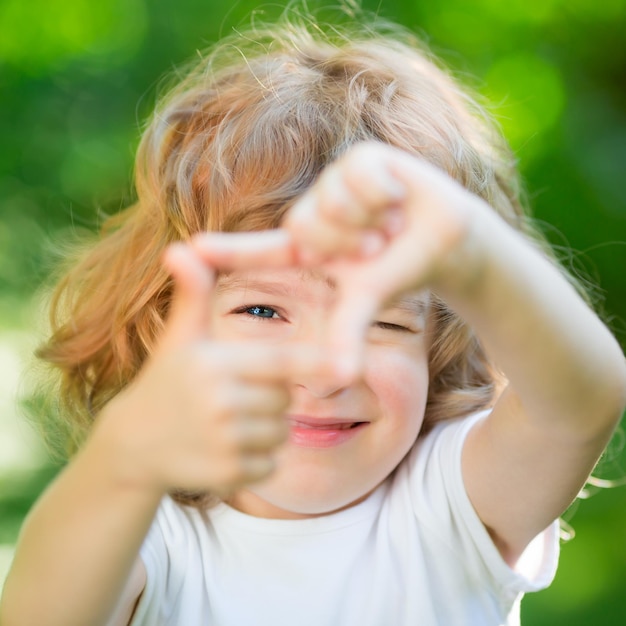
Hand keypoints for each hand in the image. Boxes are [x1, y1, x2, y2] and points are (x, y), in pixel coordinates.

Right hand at [96, 244, 325, 495]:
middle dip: (271, 398)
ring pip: (281, 434)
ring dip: (267, 431)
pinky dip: (257, 461)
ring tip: (227, 423)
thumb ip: (193, 293)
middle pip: (284, 400)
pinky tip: (224, 450)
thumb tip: (179, 247)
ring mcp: (223, 442)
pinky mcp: (227, 476)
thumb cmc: (166, 381)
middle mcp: (220, 402)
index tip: (347, 366)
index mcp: (215, 364)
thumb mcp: (180, 337)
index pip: (280, 363)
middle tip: (235, 397)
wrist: (133, 445)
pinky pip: (270, 465)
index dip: (315, 363)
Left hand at [191, 142, 486, 372]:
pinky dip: (385, 193)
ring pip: (330, 202)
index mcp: (309, 246)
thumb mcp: (366, 301)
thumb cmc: (402, 271)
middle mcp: (315, 213)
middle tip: (377, 246)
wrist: (447, 240)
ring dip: (368, 221)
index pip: (262, 250)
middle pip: (304, 227)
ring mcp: (335, 184)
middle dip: (347, 243)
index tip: (187, 252)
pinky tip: (399, 197)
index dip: (227, 251)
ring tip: (390, 224)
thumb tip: (339, 379)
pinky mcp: (361, 159)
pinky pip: (358, 176)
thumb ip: (346, 334)